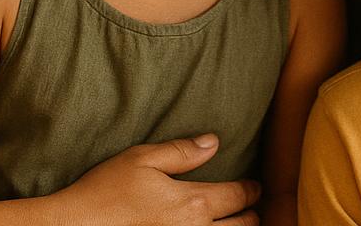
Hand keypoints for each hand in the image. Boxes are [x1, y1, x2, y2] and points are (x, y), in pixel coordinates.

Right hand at [49, 134, 260, 225]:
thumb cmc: (106, 192)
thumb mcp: (142, 159)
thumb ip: (182, 152)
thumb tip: (214, 142)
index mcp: (193, 204)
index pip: (238, 197)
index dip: (250, 190)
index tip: (254, 187)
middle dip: (249, 215)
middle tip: (247, 207)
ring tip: (234, 224)